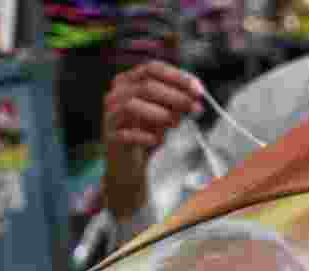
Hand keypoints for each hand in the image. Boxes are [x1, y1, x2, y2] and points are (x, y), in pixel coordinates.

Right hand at [102, 60, 204, 218]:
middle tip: (195, 108)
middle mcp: (117, 93)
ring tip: (175, 124)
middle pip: (146, 85)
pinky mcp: (110, 136)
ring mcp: (110, 114)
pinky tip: (157, 140)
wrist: (129, 165)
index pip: (153, 68)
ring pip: (131, 104)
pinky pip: (126, 133)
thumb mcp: (166, 114)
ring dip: (160, 114)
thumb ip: (177, 103)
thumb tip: (195, 98)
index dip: (178, 77)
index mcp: (130, 81)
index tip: (198, 90)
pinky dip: (144, 136)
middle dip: (175, 96)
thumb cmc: (147, 134)